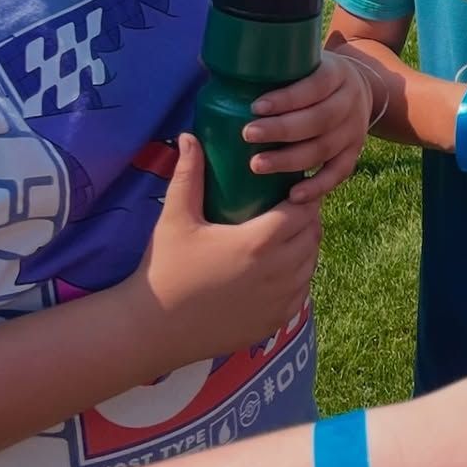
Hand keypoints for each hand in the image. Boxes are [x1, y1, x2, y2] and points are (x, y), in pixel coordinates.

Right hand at [124, 135, 322, 369]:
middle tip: (287, 208)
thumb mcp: (175, 218)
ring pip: (311, 262)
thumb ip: (188, 174)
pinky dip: (297, 276)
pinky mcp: (277, 321)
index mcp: (261, 242)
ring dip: (304, 246)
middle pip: (312, 234)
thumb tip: (189, 136)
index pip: (305, 210)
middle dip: (305, 219)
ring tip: (284, 235)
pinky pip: (302, 290)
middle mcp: (280, 272)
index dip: (302, 197)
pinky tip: (278, 267)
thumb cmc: (165, 269)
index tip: (290, 189)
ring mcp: (281, 299)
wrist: (153, 330)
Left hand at [243, 53, 373, 199]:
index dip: (286, 98)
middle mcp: (350, 102)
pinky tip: (292, 195)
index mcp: (336, 74)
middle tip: (248, 135)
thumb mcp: (305, 61)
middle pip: (319, 119)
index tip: (255, 107)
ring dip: (290, 160)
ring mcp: (354, 130)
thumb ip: (272, 67)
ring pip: (324, 148)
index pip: (315, 86)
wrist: (361, 88)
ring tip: (257, 165)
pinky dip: (317, 186)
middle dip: (282, 130)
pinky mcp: (354, 153)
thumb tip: (211, 64)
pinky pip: (337, 174)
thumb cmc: (313, 77)